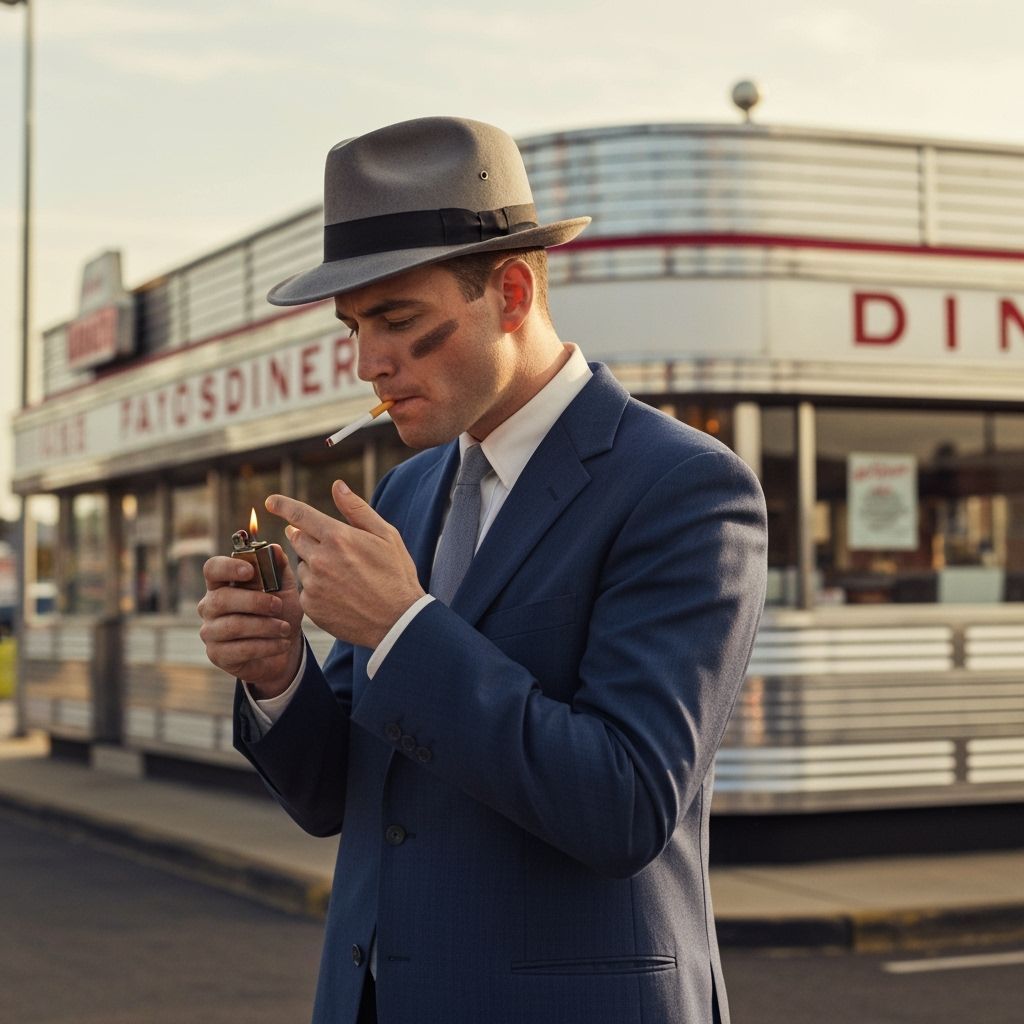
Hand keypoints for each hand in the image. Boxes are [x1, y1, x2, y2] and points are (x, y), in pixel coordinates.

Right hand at [197, 546, 303, 697]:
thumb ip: (279, 569)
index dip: (228, 568)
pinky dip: (265, 646)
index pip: (212, 569)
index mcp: (222, 584)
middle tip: (278, 606)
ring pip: (232, 625)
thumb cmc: (280, 614)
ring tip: (285, 628)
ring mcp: (210, 631)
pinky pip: (239, 649)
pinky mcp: (217, 654)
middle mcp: (210, 606)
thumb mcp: (285, 590)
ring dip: (264, 626)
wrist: (284, 649)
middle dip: (255, 602)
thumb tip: (274, 548)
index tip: (249, 571)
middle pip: (221, 598)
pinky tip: (282, 644)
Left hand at [265, 480, 424, 648]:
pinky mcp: (310, 606)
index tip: (270, 501)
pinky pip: (306, 590)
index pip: (300, 515)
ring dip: (315, 565)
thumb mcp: (386, 535)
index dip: (283, 505)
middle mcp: (320, 560)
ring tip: (344, 577)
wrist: (398, 621)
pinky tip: (341, 594)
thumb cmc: (396, 575)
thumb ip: (357, 509)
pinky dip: (318, 589)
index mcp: (338, 538)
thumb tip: (337, 486)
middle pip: (297, 539)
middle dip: (309, 538)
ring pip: (303, 566)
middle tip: (333, 548)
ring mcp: (313, 585)